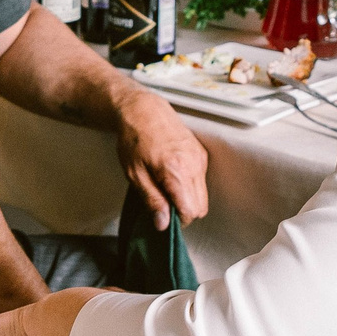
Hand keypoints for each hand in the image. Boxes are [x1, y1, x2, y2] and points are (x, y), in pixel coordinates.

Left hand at [117, 85, 208, 227]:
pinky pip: (201, 181)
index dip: (177, 220)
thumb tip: (163, 225)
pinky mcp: (201, 153)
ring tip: (166, 189)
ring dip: (187, 199)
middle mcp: (194, 165)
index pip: (190, 211)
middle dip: (183, 212)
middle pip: (200, 207)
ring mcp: (200, 159)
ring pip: (203, 195)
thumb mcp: (135, 174)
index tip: (163, 217)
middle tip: (163, 204)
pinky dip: (190, 186)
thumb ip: (152, 200)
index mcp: (176, 172)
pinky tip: (172, 176)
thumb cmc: (134, 140)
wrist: (144, 110)